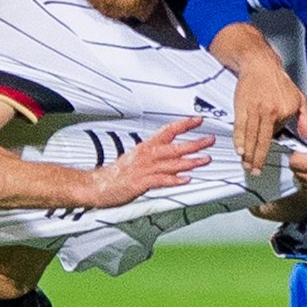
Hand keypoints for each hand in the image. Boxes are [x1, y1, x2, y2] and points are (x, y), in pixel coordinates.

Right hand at [85, 116, 212, 208]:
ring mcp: (144, 169)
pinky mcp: (141, 183)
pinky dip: (174, 180)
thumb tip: (170, 153)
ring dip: (190, 161)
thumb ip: (154, 155)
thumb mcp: (136, 158)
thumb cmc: (116, 174)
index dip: (184, 124)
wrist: (97, 185)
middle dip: (194, 143)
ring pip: (172, 163)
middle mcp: (146, 156)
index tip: (198, 120)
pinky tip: (186, 179)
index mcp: (146, 147)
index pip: (168, 130)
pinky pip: (161, 180)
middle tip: (209, 140)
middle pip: (174, 146)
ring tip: (205, 159)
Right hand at [231, 55, 306, 173]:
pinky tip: (239, 149)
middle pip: (262, 141)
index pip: (277, 135)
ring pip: (250, 137)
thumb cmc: (279, 81)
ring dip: (247, 153)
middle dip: (258, 159)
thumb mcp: (299, 97)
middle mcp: (268, 112)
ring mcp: (254, 110)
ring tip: (246, 164)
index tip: (267, 160)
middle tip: (255, 171)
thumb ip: (305, 117)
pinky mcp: (241, 107)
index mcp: (283, 111)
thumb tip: (306, 135)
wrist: (260, 64)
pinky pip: (239, 127)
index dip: (271, 147)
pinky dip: (238, 140)